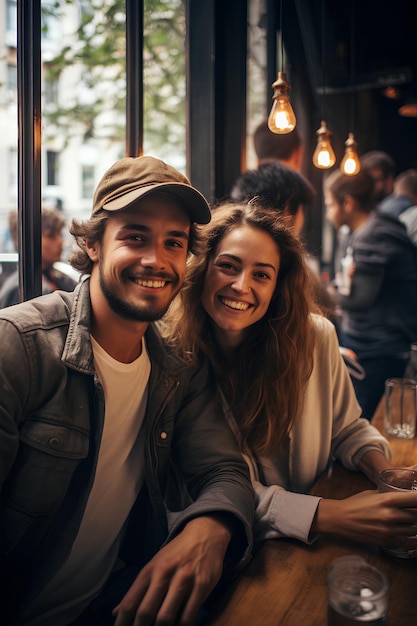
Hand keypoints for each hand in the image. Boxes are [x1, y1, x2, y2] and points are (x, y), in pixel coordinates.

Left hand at [112, 516, 230, 625]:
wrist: (205, 534)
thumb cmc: (176, 553)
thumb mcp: (154, 565)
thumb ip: (137, 590)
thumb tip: (116, 612)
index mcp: (150, 569)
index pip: (130, 602)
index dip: (122, 623)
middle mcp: (165, 573)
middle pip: (146, 612)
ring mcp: (184, 579)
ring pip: (166, 617)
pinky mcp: (202, 585)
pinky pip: (188, 616)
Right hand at [313, 489, 416, 546]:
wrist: (340, 519)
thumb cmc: (355, 503)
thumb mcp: (373, 494)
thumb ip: (389, 496)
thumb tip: (403, 497)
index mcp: (387, 500)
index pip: (415, 499)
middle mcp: (390, 515)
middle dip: (416, 512)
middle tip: (412, 510)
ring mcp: (388, 530)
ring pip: (414, 529)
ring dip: (413, 524)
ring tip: (407, 520)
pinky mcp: (385, 541)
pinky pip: (403, 539)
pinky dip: (404, 535)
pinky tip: (398, 529)